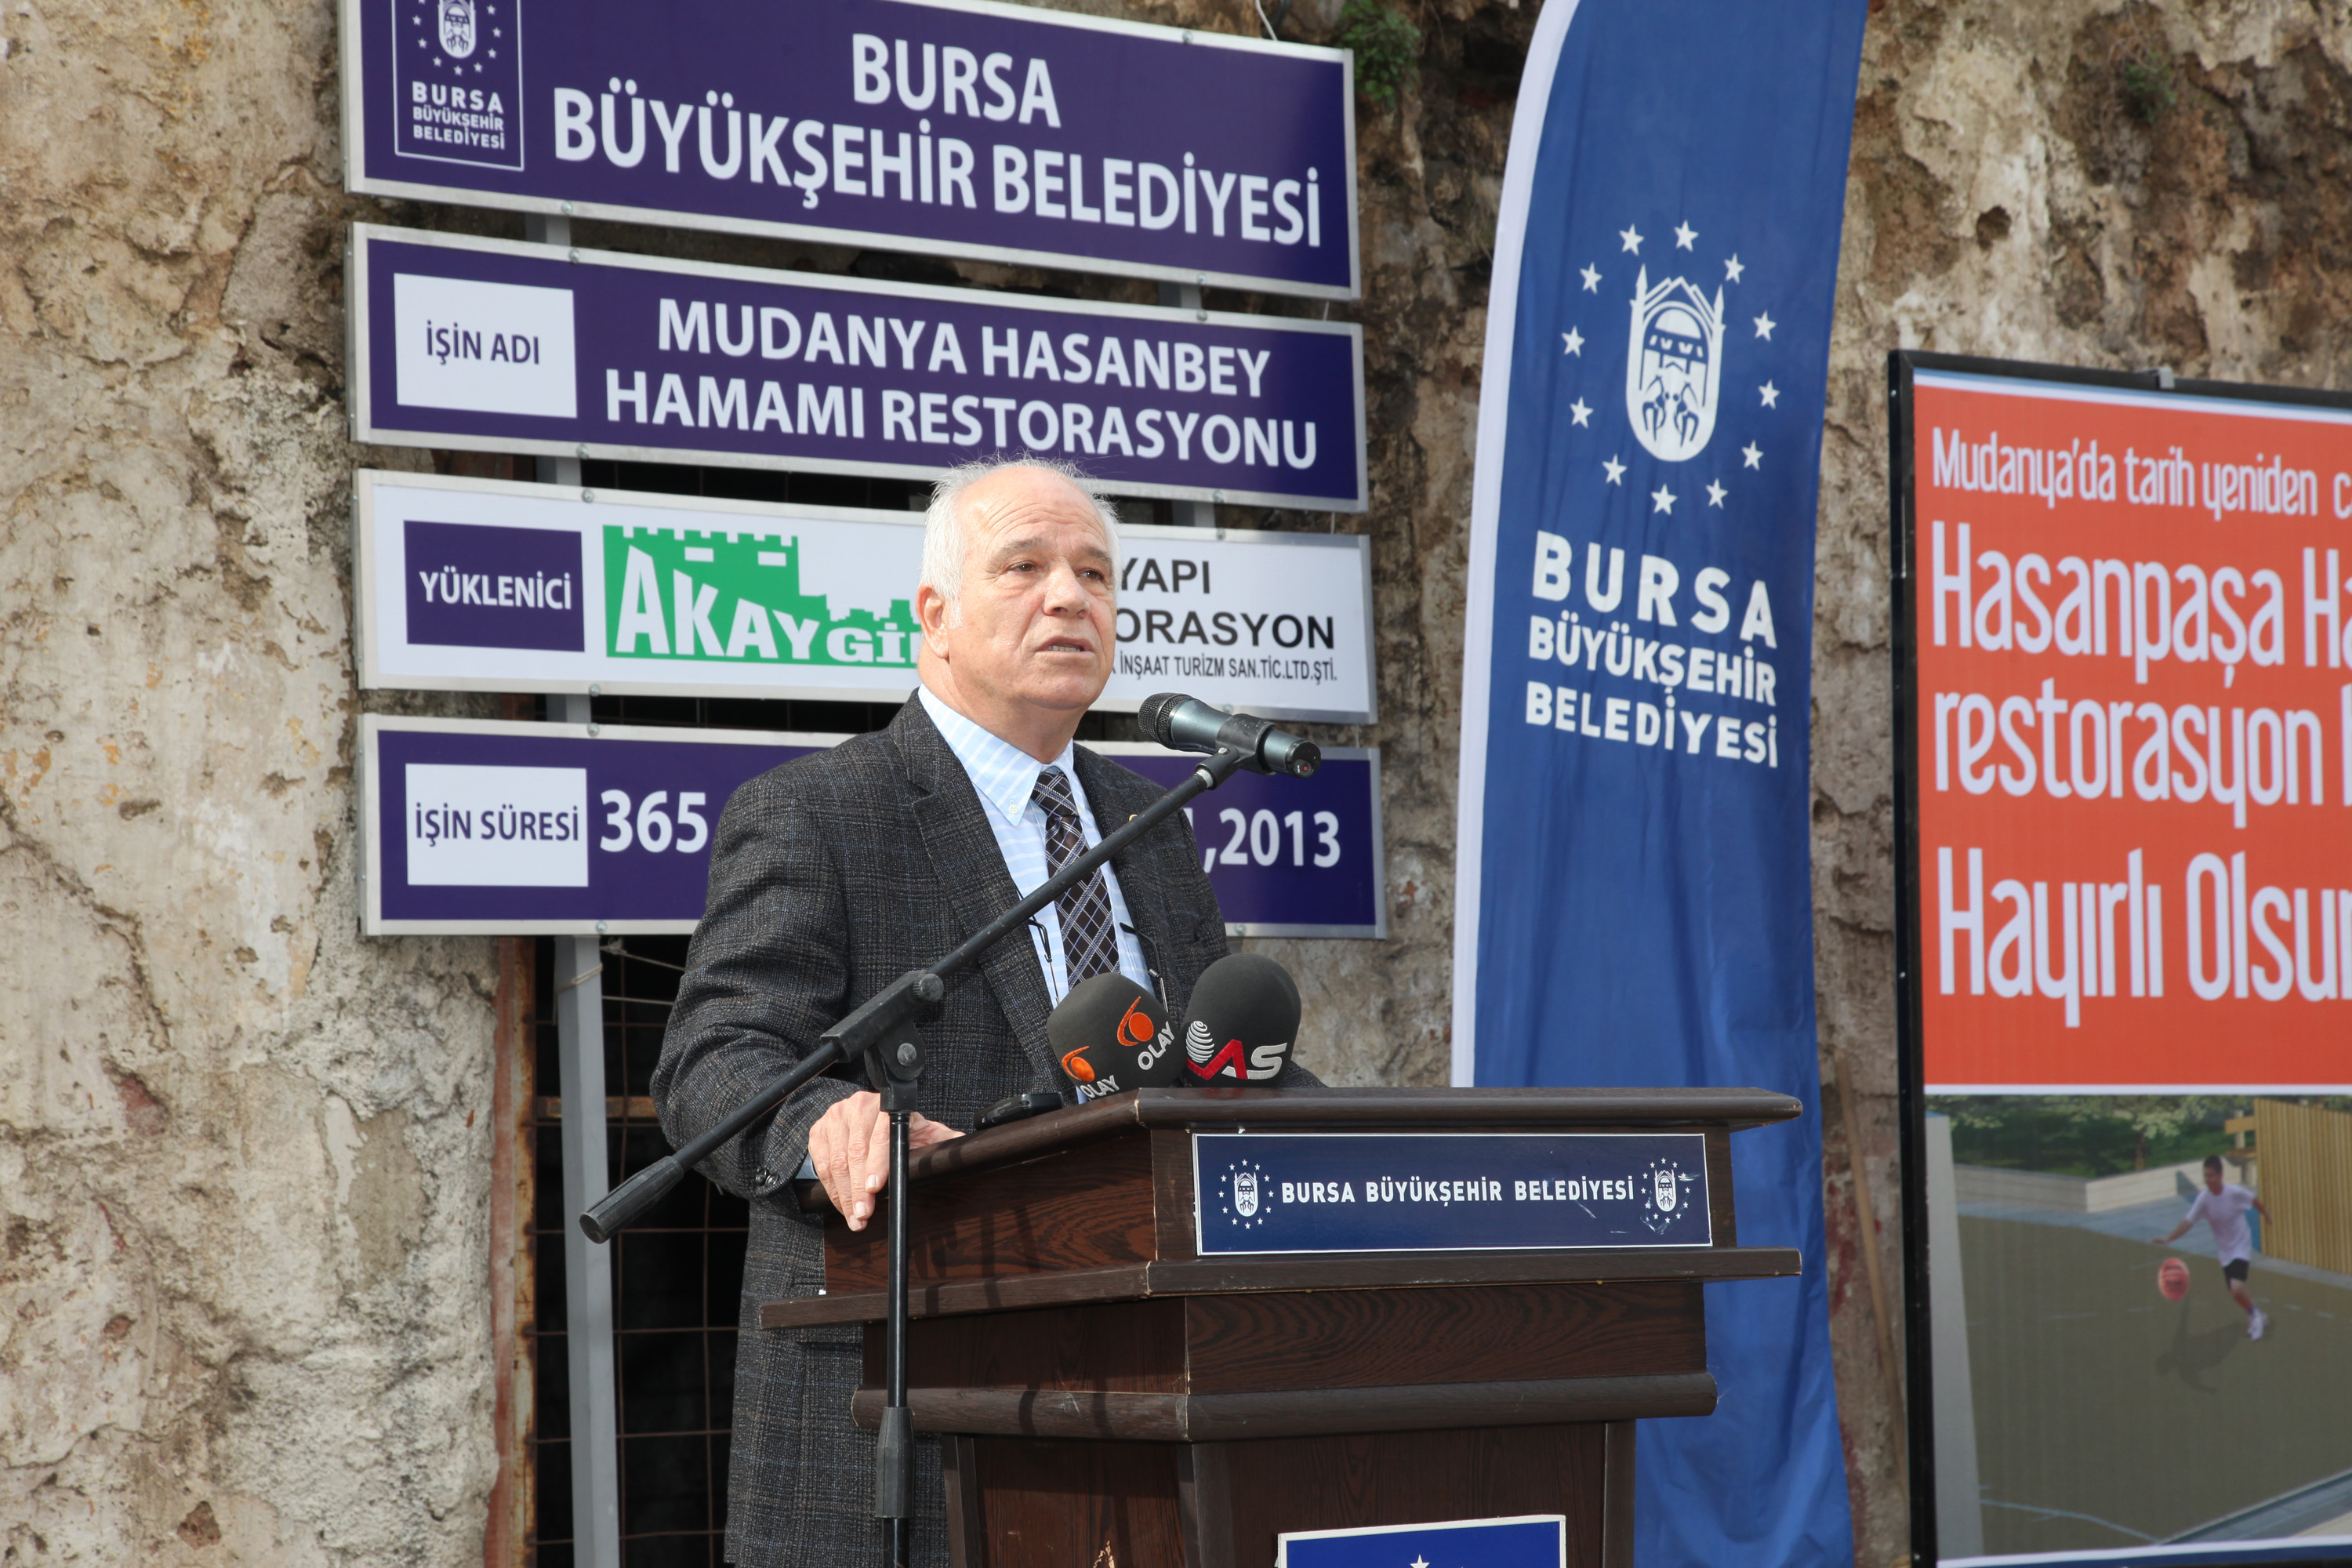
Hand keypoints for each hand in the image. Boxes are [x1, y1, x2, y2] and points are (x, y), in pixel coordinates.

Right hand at [807, 1090, 961, 1231]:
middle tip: (863, 1214)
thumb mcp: (925, 1132)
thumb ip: (944, 1140)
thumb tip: (965, 1147)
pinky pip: (820, 1164)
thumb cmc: (902, 1129)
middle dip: (859, 1190)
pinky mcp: (819, 1130)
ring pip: (835, 1162)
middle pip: (855, 1153)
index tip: (876, 1188)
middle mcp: (858, 1106)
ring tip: (855, 1216)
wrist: (873, 1115)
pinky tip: (842, 1203)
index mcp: (887, 1106)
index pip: (880, 1136)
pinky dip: (831, 1188)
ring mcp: (836, 1117)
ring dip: (844, 1195)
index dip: (877, 1163)